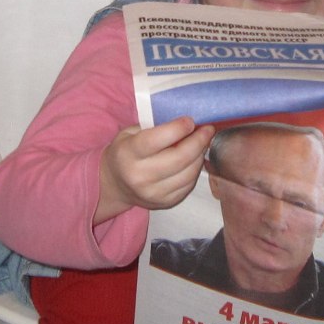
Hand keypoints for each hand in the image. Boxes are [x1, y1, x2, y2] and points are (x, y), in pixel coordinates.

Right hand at [95, 117, 215, 222]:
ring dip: (200, 155)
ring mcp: (153, 193)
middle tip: (208, 129)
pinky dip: (196, 169)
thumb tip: (187, 121)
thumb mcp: (131, 133)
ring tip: (203, 142)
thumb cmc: (126, 151)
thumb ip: (155, 126)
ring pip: (189, 172)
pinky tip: (195, 158)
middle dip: (198, 141)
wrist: (115, 184)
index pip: (156, 140)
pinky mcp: (165, 203)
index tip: (190, 120)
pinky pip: (189, 184)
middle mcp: (139, 176)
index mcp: (128, 153)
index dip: (177, 129)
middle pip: (179, 158)